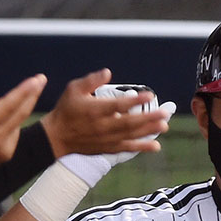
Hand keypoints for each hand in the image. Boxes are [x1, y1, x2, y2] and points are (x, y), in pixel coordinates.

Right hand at [0, 74, 45, 168]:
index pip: (10, 104)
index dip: (24, 91)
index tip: (37, 80)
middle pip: (21, 112)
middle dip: (32, 94)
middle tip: (41, 79)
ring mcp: (3, 148)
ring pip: (16, 121)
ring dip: (10, 110)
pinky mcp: (5, 155)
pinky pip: (13, 133)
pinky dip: (8, 124)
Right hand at [41, 68, 169, 157]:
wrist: (56, 137)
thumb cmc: (66, 110)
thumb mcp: (73, 90)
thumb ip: (91, 80)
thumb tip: (108, 72)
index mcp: (94, 110)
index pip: (118, 105)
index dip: (135, 100)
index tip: (149, 95)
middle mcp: (102, 126)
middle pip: (129, 122)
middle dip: (149, 118)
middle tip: (165, 113)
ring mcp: (105, 139)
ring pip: (130, 135)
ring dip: (149, 131)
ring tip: (164, 126)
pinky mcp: (107, 148)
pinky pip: (126, 148)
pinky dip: (141, 147)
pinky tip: (155, 146)